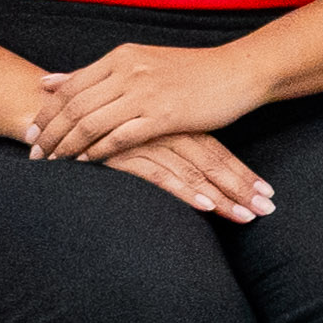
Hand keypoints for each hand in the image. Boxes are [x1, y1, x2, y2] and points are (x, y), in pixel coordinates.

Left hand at [19, 37, 269, 167]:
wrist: (237, 72)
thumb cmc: (191, 71)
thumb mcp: (140, 62)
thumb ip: (95, 74)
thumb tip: (49, 81)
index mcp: (121, 57)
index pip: (70, 87)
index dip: (46, 113)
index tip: (30, 133)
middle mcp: (128, 71)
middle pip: (73, 106)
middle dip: (49, 134)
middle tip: (33, 155)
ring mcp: (145, 93)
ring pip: (91, 122)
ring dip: (67, 146)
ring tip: (53, 165)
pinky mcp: (164, 115)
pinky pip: (120, 136)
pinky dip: (98, 151)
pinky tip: (87, 163)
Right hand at [110, 131, 279, 227]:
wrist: (53, 107)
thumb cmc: (101, 123)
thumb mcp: (140, 131)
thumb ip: (168, 147)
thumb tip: (201, 176)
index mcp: (174, 121)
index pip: (216, 149)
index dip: (242, 172)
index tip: (267, 193)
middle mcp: (166, 128)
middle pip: (213, 161)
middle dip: (242, 188)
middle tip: (268, 209)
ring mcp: (146, 140)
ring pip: (194, 171)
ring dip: (224, 195)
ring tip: (248, 216)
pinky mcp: (124, 153)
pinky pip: (161, 175)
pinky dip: (186, 192)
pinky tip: (207, 207)